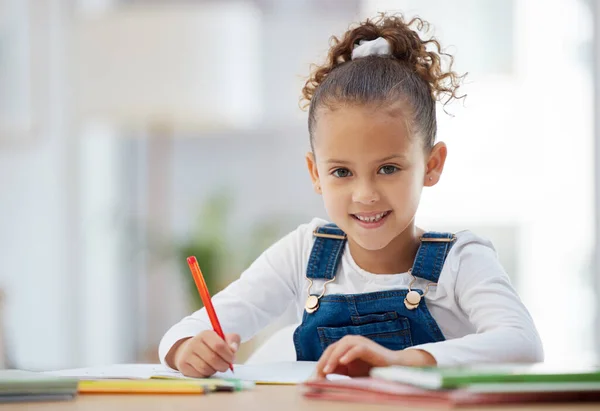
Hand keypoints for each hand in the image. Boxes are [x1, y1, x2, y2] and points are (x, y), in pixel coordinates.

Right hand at [167, 330, 240, 376]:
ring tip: (216, 366)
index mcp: (205, 334)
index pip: (219, 346)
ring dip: (214, 370)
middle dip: (223, 365)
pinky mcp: (183, 365)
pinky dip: (206, 374)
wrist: (191, 349)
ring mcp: (186, 354)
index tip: (232, 359)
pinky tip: (207, 369)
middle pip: (213, 359)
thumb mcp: (224, 339)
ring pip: (205, 368)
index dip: (228, 355)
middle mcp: (194, 343)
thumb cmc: (212, 345)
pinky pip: (199, 375)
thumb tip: (233, 349)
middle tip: (226, 366)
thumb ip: (233, 341)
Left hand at [314, 335, 435, 378]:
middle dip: (324, 360)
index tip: (315, 376)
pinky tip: (343, 363)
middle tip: (319, 373)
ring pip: (342, 346)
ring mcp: (360, 342)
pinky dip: (349, 355)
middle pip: (333, 347)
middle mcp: (351, 341)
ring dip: (334, 358)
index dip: (321, 362)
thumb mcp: (351, 372)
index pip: (329, 352)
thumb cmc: (371, 370)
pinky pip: (357, 349)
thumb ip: (338, 372)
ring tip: (327, 370)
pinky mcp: (368, 347)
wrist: (392, 368)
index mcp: (345, 346)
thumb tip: (321, 378)